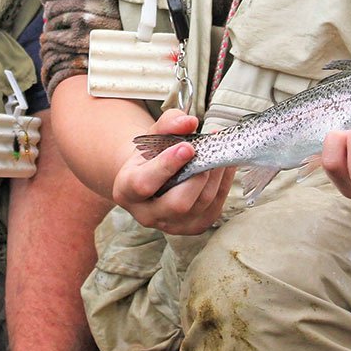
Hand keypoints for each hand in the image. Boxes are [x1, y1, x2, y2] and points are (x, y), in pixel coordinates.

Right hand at [111, 108, 234, 234]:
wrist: (151, 177)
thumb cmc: (150, 155)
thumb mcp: (153, 134)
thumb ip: (168, 124)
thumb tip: (189, 122)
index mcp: (126, 190)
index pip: (144, 184)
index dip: (166, 166)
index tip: (187, 147)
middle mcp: (146, 214)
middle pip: (177, 203)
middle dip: (197, 176)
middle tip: (208, 151)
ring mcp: (171, 225)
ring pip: (200, 206)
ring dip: (215, 177)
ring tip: (219, 152)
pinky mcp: (192, 227)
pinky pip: (214, 209)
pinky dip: (223, 185)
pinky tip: (224, 166)